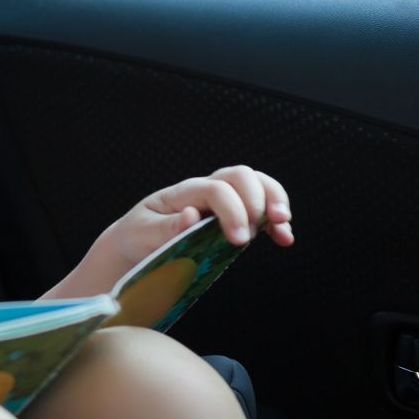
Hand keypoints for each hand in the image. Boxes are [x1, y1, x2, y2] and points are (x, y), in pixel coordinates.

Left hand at [111, 165, 293, 265]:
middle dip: (256, 200)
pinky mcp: (232, 215)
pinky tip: (283, 237)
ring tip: (281, 225)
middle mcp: (204, 190)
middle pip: (240, 176)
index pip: (215, 189)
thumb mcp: (143, 235)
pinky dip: (275, 220)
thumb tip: (192, 216)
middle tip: (252, 235)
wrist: (135, 243)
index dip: (232, 211)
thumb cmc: (137, 237)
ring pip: (256, 184)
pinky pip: (261, 206)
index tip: (238, 240)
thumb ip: (166, 228)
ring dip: (274, 200)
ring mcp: (221, 200)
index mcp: (181, 193)